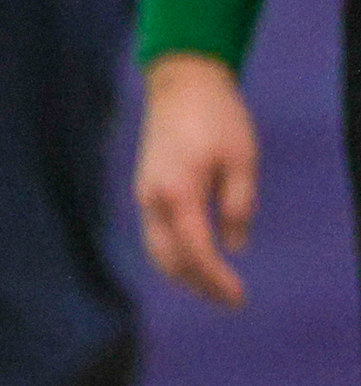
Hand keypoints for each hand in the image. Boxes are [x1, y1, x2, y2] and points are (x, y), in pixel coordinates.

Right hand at [136, 53, 257, 309]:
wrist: (181, 87)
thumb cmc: (217, 118)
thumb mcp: (242, 159)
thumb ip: (238, 204)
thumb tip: (233, 246)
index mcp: (179, 195)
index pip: (196, 251)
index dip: (216, 279)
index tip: (237, 296)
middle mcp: (153, 203)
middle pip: (169, 261)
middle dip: (198, 285)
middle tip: (227, 298)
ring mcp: (144, 199)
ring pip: (158, 252)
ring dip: (183, 274)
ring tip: (211, 285)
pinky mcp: (145, 193)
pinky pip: (155, 237)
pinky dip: (174, 256)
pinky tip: (193, 258)